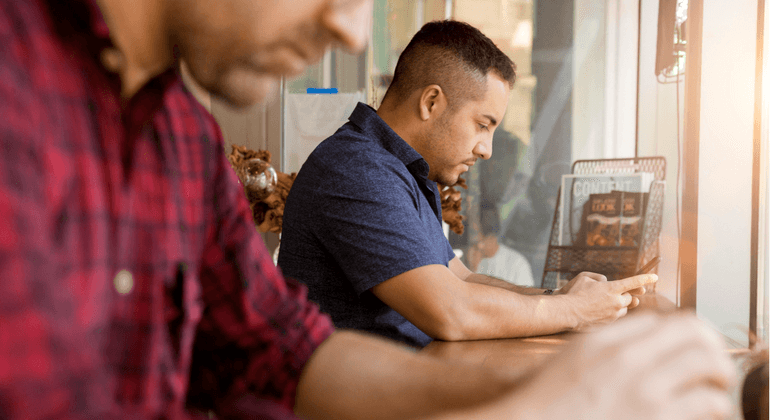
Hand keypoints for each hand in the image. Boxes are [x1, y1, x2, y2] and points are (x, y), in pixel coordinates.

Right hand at [507, 313, 737, 419]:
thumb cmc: (548, 404)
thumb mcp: (570, 361)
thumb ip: (603, 347)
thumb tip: (636, 345)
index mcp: (604, 342)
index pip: (662, 321)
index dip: (682, 334)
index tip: (689, 350)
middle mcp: (626, 358)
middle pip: (692, 332)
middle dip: (711, 347)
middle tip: (713, 366)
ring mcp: (643, 388)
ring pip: (707, 362)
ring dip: (718, 375)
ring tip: (714, 389)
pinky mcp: (657, 418)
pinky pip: (707, 401)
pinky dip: (714, 405)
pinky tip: (707, 412)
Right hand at [559, 272, 656, 330]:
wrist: (566, 313)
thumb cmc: (573, 293)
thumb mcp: (584, 277)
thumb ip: (599, 278)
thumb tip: (606, 283)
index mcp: (612, 288)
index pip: (634, 282)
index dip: (645, 278)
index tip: (655, 277)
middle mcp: (616, 302)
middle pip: (630, 298)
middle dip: (626, 295)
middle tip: (617, 293)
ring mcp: (613, 315)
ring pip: (623, 310)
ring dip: (618, 306)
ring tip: (603, 304)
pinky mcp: (608, 325)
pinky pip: (615, 318)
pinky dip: (610, 314)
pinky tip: (597, 312)